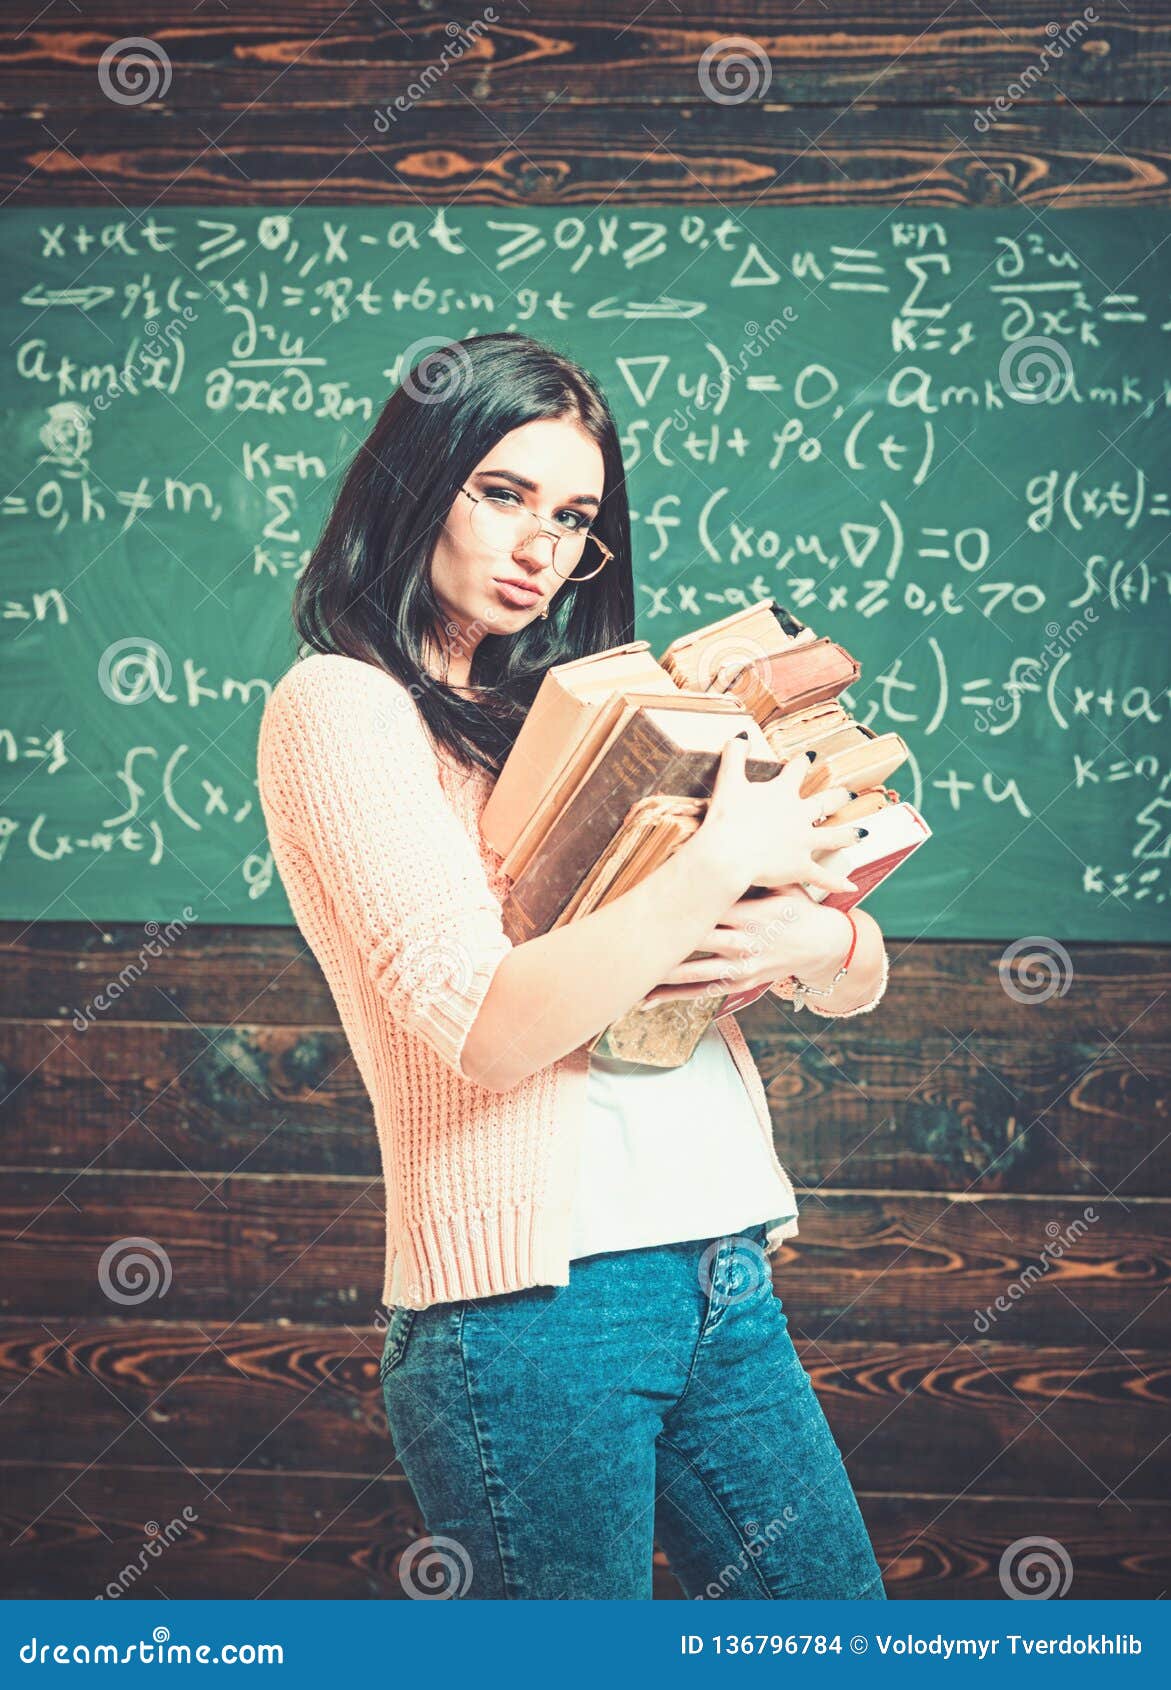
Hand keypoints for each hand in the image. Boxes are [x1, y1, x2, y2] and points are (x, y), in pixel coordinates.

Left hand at [642, 884, 852, 1005]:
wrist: (824, 946)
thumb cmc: (797, 906)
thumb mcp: (782, 883)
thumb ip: (753, 869)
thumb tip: (721, 838)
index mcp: (752, 912)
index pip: (710, 905)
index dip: (679, 901)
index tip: (649, 897)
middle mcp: (745, 941)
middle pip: (695, 940)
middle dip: (663, 939)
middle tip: (627, 935)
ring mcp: (742, 966)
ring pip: (694, 972)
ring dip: (661, 974)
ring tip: (629, 972)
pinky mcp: (740, 983)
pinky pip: (702, 991)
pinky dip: (673, 996)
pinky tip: (647, 997)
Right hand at [699, 734, 861, 895]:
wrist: (729, 853)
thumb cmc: (727, 818)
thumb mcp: (729, 782)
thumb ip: (734, 757)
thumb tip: (739, 737)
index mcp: (782, 793)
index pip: (795, 772)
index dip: (802, 763)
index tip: (810, 756)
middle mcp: (799, 816)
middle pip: (823, 803)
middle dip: (837, 797)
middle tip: (849, 793)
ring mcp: (803, 842)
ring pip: (833, 837)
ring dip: (848, 835)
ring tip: (862, 833)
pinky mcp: (800, 867)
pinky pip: (823, 877)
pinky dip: (837, 883)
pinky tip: (851, 887)